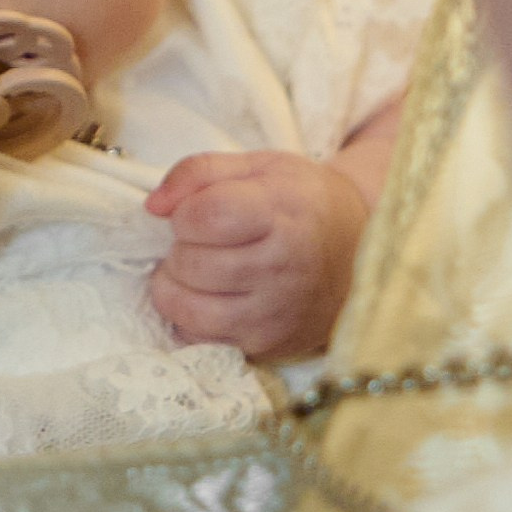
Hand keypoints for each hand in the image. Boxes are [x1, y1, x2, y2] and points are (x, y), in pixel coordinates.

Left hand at [145, 150, 370, 359]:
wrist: (358, 252)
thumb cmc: (301, 203)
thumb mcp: (257, 166)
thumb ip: (198, 172)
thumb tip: (153, 205)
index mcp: (282, 213)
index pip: (203, 216)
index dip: (184, 212)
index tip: (197, 212)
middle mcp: (282, 267)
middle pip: (190, 262)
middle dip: (180, 248)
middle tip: (201, 242)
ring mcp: (275, 312)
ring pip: (187, 306)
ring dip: (175, 285)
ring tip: (198, 268)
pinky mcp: (267, 345)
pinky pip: (200, 338)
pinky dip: (189, 317)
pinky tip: (208, 296)